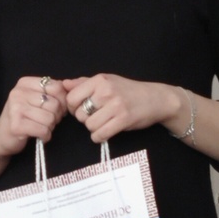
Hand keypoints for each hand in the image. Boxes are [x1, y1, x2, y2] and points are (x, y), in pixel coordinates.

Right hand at [0, 76, 68, 161]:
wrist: (1, 137)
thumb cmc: (23, 117)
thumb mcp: (35, 99)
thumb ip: (51, 92)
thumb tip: (70, 88)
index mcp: (24, 83)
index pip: (56, 87)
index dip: (62, 101)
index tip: (56, 109)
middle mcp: (18, 93)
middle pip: (55, 104)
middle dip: (56, 116)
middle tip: (47, 121)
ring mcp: (15, 109)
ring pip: (50, 118)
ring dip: (50, 127)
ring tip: (40, 127)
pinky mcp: (16, 125)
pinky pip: (43, 130)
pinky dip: (45, 136)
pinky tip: (39, 135)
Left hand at [63, 75, 185, 144]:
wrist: (156, 99)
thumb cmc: (128, 90)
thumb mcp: (107, 81)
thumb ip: (83, 83)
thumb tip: (63, 84)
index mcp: (100, 80)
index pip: (71, 98)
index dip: (73, 107)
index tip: (81, 108)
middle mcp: (106, 91)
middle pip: (79, 114)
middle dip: (84, 118)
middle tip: (96, 116)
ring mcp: (115, 106)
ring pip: (89, 125)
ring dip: (94, 128)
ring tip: (103, 123)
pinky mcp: (123, 120)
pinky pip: (100, 134)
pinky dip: (99, 137)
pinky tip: (105, 132)